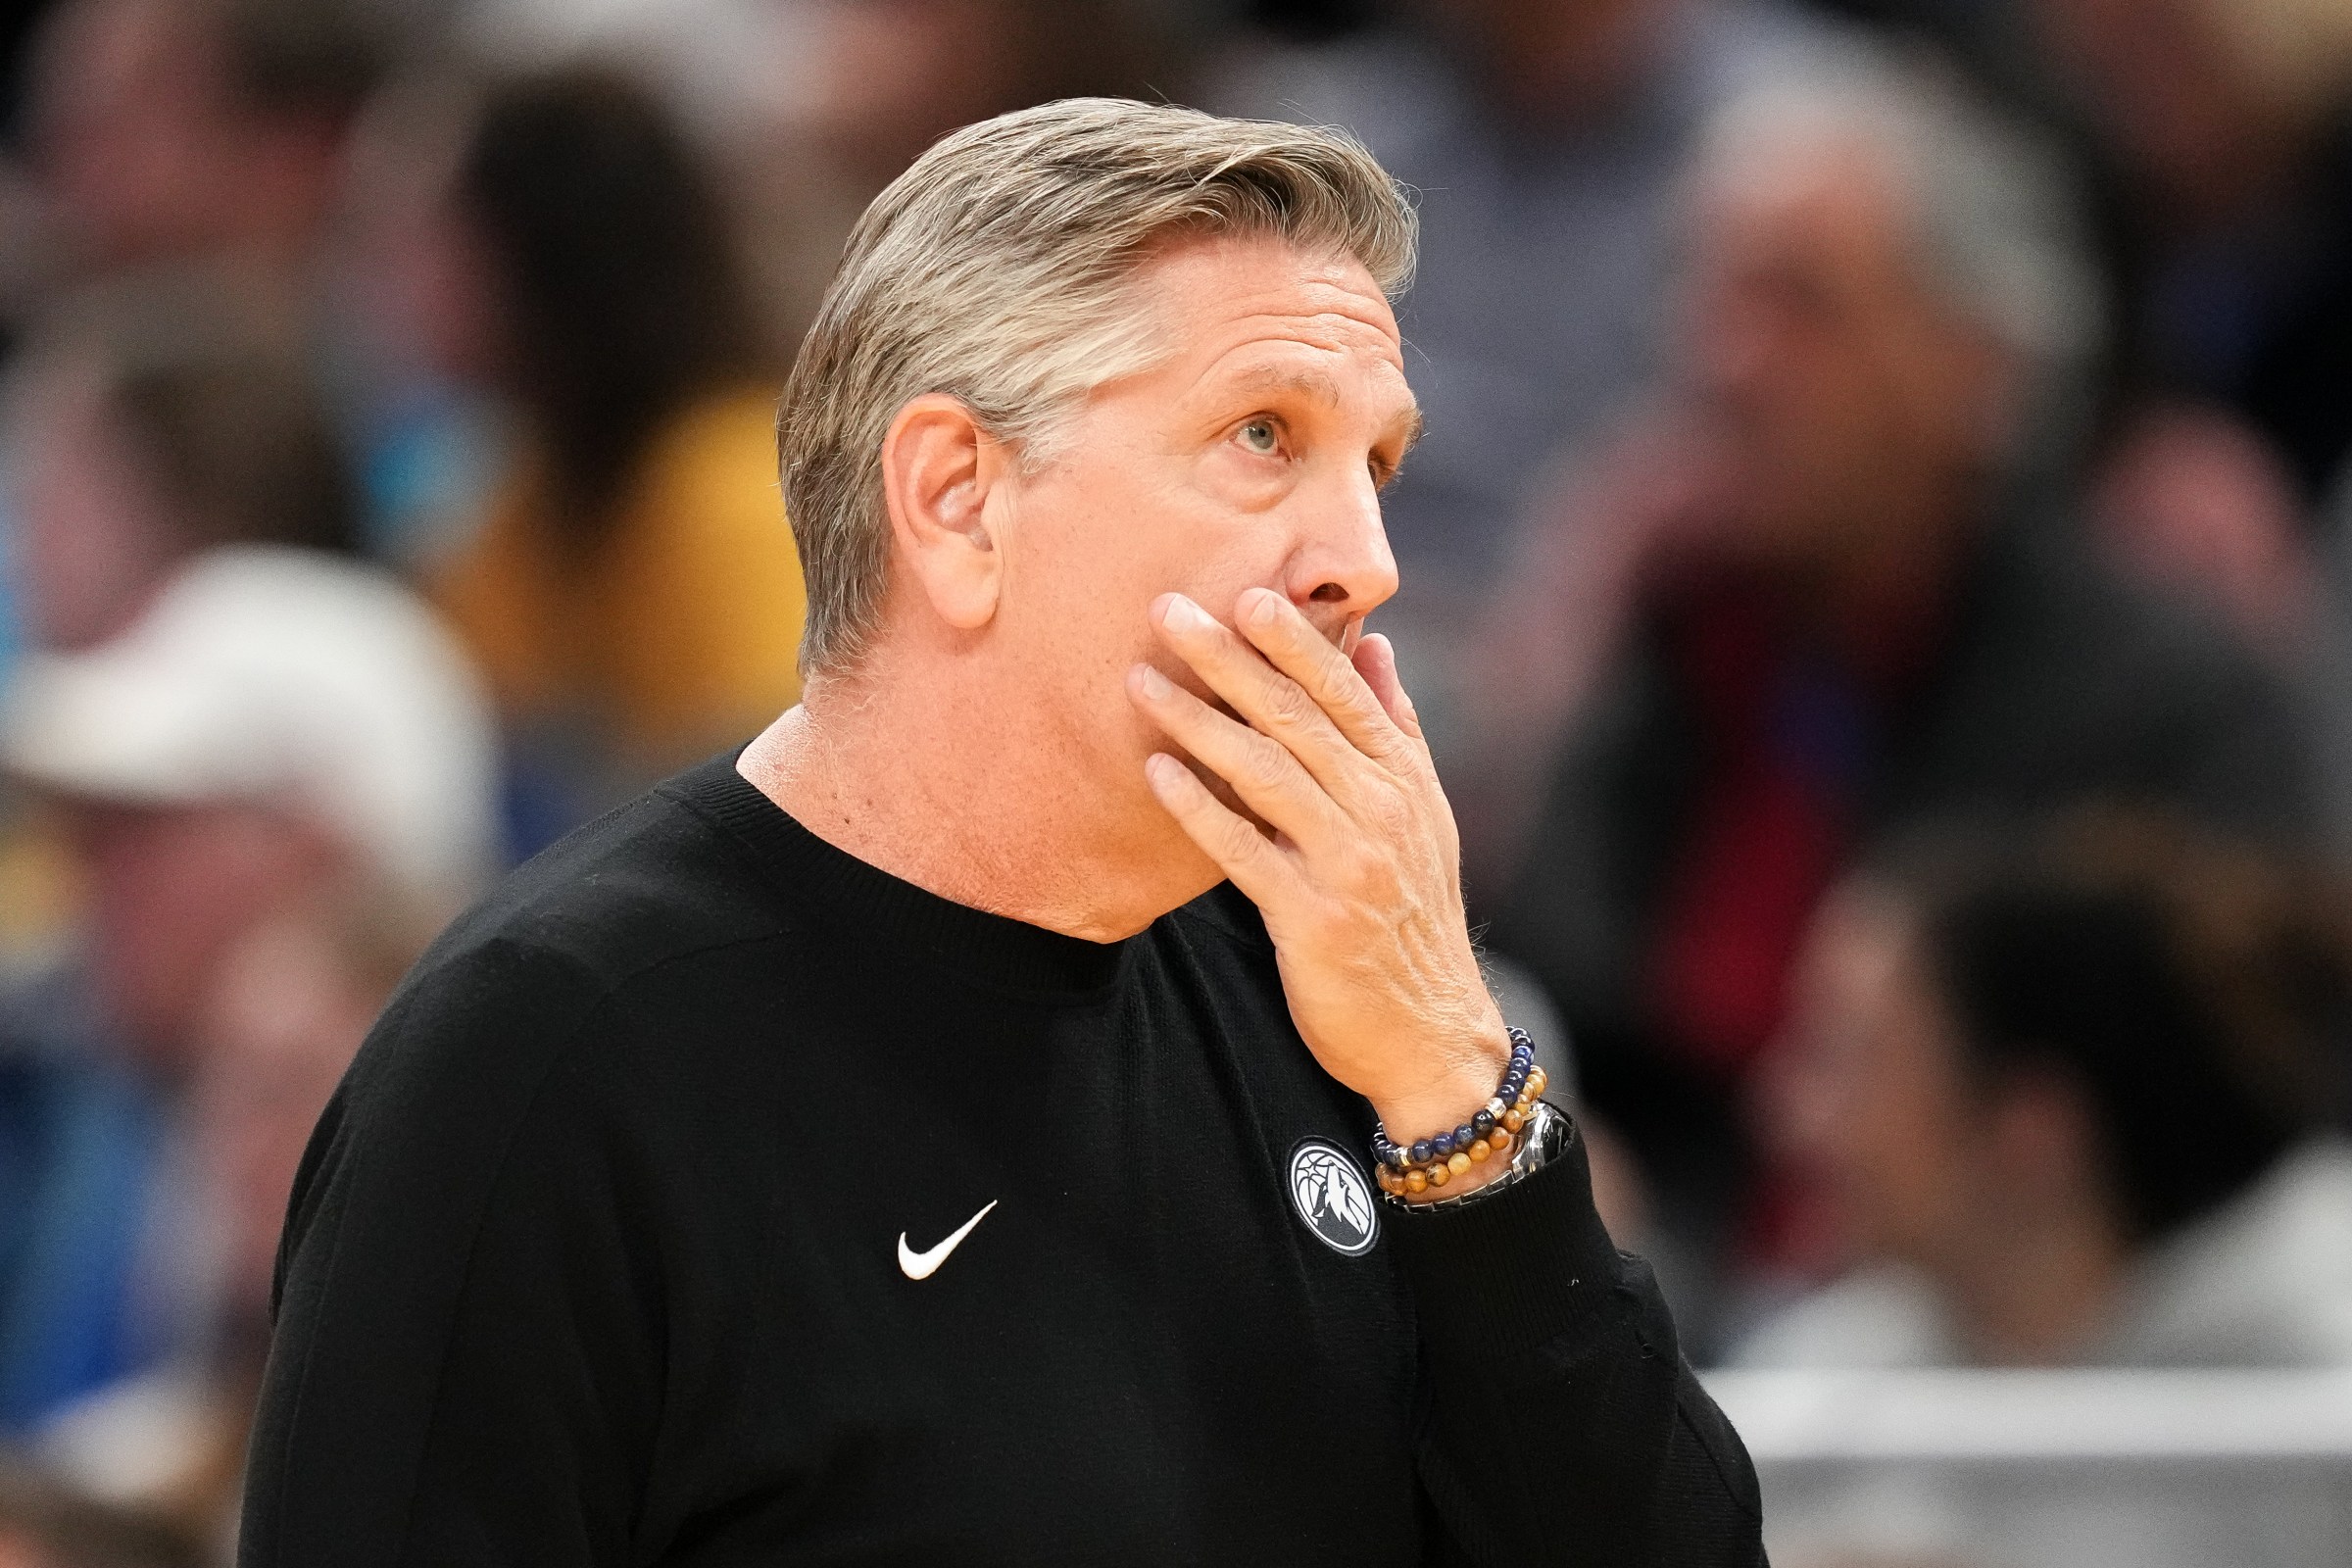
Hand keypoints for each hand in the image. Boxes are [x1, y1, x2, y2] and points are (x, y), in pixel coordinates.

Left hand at [1126, 587, 1510, 1161]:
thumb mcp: (1423, 815)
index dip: (1294, 642)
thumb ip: (1395, 728)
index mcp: (1404, 781)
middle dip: (1227, 660)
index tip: (1246, 594)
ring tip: (1141, 681)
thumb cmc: (1412, 914)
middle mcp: (1381, 813)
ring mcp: (1348, 865)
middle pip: (1295, 720)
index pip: (1344, 693)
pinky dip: (1199, 808)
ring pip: (1264, 774)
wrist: (1431, 1030)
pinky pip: (1243, 851)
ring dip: (1198, 721)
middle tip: (1168, 611)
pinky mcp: (1311, 919)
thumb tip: (1373, 644)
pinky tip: (1156, 772)